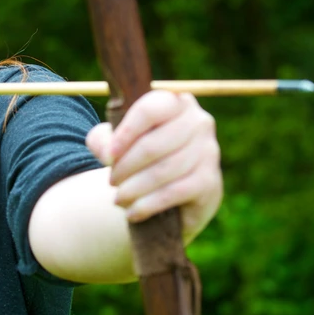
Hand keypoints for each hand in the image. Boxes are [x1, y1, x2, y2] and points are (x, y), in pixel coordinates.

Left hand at [86, 91, 222, 240]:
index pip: (150, 110)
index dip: (125, 133)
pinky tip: (132, 213)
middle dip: (126, 167)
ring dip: (134, 188)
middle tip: (111, 182)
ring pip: (164, 170)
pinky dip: (149, 204)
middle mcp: (198, 121)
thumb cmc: (141, 159)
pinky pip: (175, 192)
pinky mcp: (210, 181)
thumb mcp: (118, 144)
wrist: (171, 196)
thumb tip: (107, 152)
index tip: (108, 156)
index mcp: (176, 102)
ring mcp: (209, 151)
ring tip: (118, 198)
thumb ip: (103, 140)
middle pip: (154, 144)